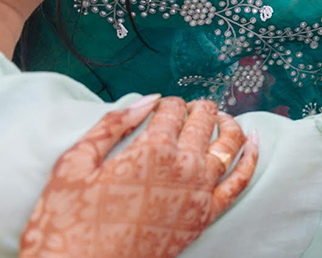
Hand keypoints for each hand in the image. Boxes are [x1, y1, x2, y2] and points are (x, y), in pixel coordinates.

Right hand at [20, 96, 257, 257]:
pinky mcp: (205, 217)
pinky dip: (251, 157)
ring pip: (228, 143)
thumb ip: (112, 125)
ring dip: (226, 123)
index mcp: (151, 149)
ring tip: (219, 117)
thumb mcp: (74, 164)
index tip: (158, 109)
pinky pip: (240, 182)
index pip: (172, 109)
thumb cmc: (67, 222)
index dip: (166, 104)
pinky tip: (254, 140)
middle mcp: (183, 167)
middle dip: (196, 108)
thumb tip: (150, 98)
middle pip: (203, 120)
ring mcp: (199, 193)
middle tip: (187, 110)